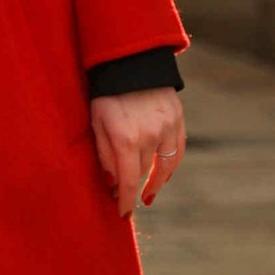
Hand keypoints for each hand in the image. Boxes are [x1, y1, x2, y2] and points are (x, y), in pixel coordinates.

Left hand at [90, 84, 184, 218]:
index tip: (122, 215)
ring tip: (148, 194)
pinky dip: (171, 166)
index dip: (125, 202)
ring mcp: (167, 128)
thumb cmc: (106, 93)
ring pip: (164, 166)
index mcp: (125, 139)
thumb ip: (105, 155)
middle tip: (124, 198)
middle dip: (133, 188)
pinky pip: (178, 151)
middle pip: (143, 174)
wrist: (131, 60)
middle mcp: (149, 137)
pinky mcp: (178, 119)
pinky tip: (164, 174)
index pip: (128, 183)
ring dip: (156, 182)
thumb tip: (113, 183)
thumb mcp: (96, 123)